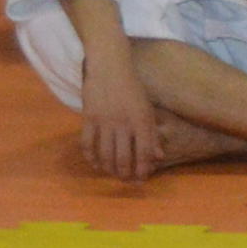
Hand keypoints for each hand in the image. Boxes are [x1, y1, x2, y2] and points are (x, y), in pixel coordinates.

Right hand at [76, 36, 167, 179]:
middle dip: (125, 173)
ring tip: (112, 174)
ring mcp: (104, 121)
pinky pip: (87, 143)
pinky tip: (95, 163)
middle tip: (126, 180)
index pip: (144, 152)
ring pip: (105, 154)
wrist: (110, 66)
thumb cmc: (133, 87)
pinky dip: (90, 156)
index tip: (143, 179)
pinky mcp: (88, 118)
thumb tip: (159, 157)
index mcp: (142, 120)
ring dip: (109, 168)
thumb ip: (152, 133)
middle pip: (123, 157)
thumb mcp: (148, 108)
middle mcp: (124, 123)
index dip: (143, 169)